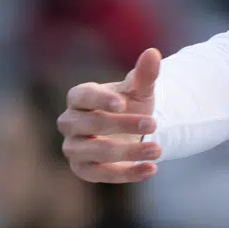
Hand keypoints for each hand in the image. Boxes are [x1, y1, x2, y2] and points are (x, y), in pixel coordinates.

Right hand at [56, 48, 162, 183]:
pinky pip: (101, 174)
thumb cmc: (130, 104)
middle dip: (123, 125)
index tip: (123, 103)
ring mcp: (74, 148)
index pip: (82, 96)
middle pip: (90, 125)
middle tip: (154, 123)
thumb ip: (144, 74)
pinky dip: (127, 174)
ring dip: (128, 152)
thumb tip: (153, 53)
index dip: (100, 100)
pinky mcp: (83, 169)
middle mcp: (70, 122)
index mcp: (79, 97)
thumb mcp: (139, 89)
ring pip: (95, 152)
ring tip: (158, 149)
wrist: (131, 130)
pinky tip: (151, 169)